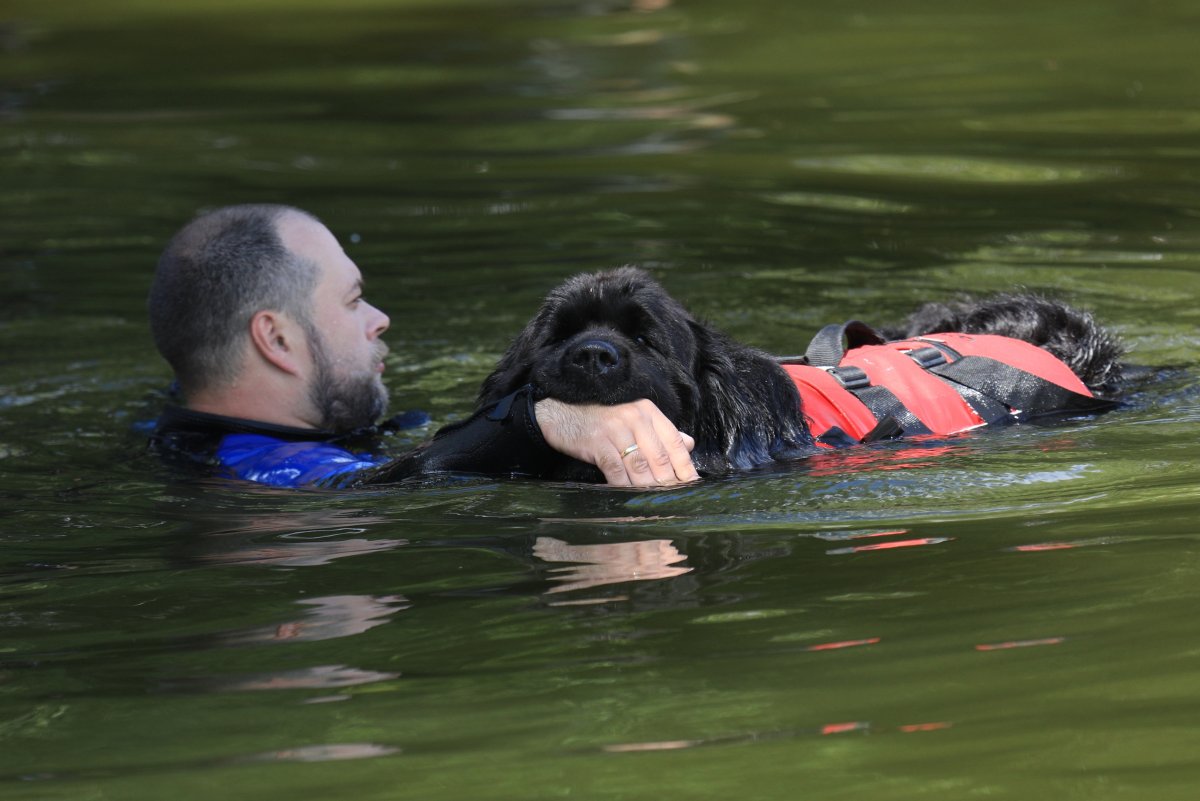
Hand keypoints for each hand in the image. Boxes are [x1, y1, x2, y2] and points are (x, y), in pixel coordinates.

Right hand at [534, 398, 698, 486]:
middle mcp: (634, 418)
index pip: (674, 441)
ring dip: (649, 487)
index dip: (685, 465)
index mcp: (648, 412)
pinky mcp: (597, 442)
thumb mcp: (635, 421)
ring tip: (657, 503)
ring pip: (639, 465)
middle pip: (658, 456)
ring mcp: (615, 429)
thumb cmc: (604, 422)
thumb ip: (661, 433)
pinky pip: (615, 469)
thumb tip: (689, 444)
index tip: (692, 485)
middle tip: (676, 500)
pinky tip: (630, 497)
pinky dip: (624, 485)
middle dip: (669, 482)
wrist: (565, 415)